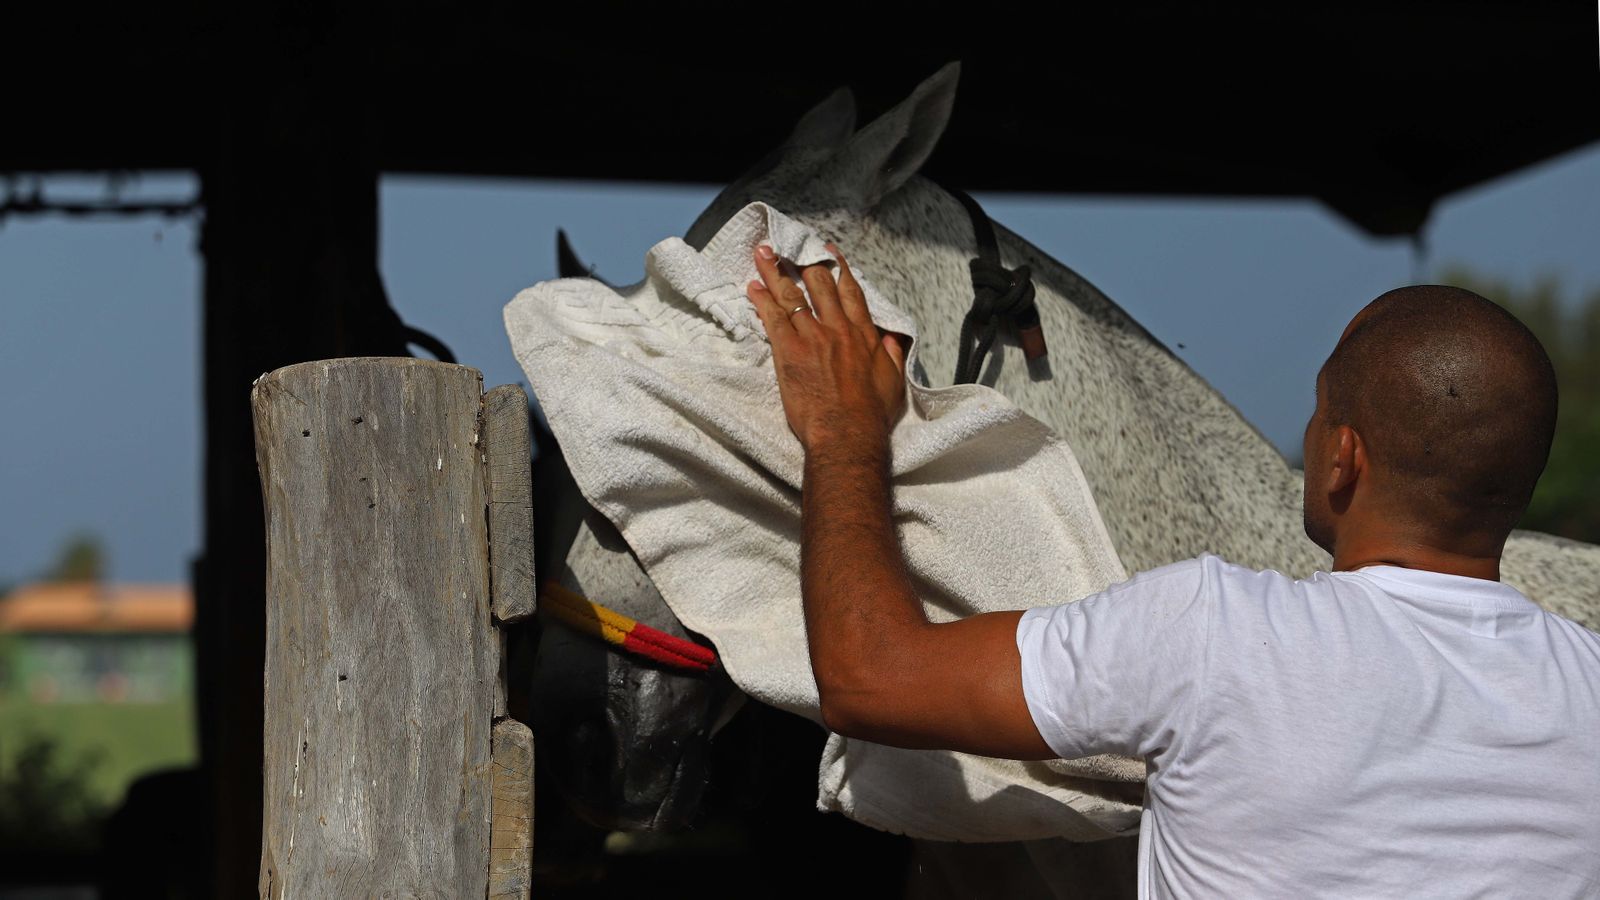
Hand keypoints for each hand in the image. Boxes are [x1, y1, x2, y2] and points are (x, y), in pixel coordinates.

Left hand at [746, 242, 908, 451]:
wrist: (847, 434)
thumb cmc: (871, 415)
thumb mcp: (893, 381)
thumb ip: (891, 355)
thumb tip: (890, 338)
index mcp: (863, 334)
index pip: (850, 290)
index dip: (838, 267)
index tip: (828, 252)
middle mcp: (837, 328)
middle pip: (818, 284)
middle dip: (802, 263)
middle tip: (788, 250)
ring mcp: (812, 338)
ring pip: (791, 294)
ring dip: (774, 271)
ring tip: (762, 254)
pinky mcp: (789, 352)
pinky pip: (772, 318)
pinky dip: (761, 300)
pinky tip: (752, 286)